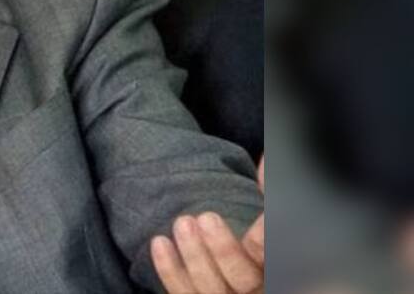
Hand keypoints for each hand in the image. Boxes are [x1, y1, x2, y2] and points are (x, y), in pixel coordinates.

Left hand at [151, 156, 264, 292]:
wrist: (232, 269)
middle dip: (224, 251)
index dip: (268, 240)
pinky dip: (169, 271)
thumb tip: (267, 156)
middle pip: (243, 279)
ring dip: (194, 257)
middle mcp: (256, 289)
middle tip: (206, 217)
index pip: (274, 257)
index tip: (264, 218)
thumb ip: (269, 190)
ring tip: (182, 223)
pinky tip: (159, 242)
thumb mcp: (268, 217)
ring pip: (210, 290)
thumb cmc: (258, 241)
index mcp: (278, 270)